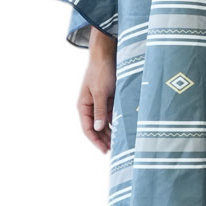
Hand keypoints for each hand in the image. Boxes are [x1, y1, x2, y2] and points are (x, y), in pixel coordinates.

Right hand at [78, 27, 116, 153]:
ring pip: (104, 122)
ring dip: (110, 132)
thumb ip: (99, 110)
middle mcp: (90, 106)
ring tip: (119, 142)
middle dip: (104, 139)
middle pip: (96, 128)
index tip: (104, 151)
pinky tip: (122, 128)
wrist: (106, 55)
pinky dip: (115, 121)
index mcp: (83, 105)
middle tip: (115, 150)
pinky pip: (110, 114)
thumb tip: (99, 128)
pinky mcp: (107, 99)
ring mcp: (99, 103)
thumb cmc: (101, 72)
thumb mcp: (100, 92)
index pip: (88, 128)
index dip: (95, 141)